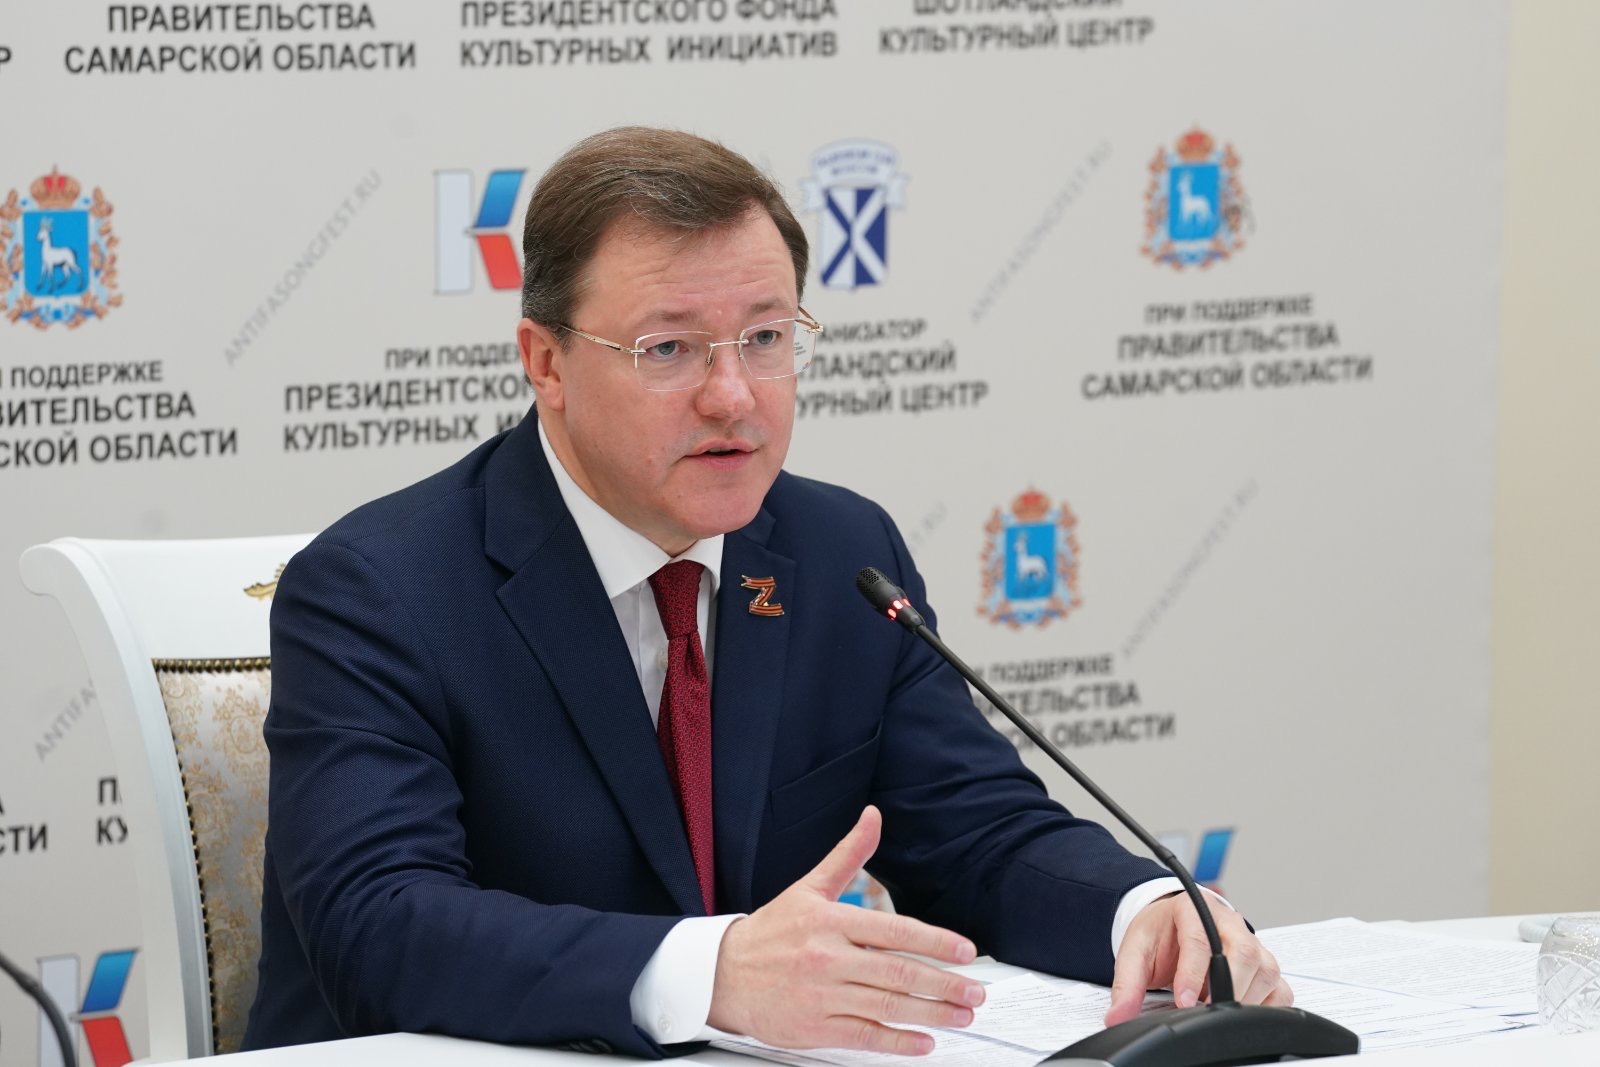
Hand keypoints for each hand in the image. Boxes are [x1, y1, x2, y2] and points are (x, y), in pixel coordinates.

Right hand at [707, 805, 986, 1054]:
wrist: (721, 974)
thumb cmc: (770, 933)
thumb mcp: (809, 887)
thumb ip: (848, 855)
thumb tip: (873, 816)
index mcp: (831, 921)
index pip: (894, 930)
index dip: (935, 942)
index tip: (965, 951)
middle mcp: (829, 958)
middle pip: (898, 972)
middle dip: (944, 984)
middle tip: (975, 991)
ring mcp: (823, 996)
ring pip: (888, 1006)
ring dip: (932, 1013)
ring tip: (962, 1014)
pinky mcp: (816, 1028)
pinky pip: (865, 1036)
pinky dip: (898, 1042)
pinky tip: (924, 1042)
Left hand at [1104, 891, 1292, 1025]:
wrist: (1172, 923)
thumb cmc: (1160, 934)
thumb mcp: (1135, 952)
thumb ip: (1126, 984)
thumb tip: (1117, 1016)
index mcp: (1192, 909)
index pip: (1200, 939)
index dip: (1193, 973)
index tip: (1184, 1001)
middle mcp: (1228, 923)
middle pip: (1243, 952)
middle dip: (1227, 986)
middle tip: (1205, 1011)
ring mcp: (1252, 942)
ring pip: (1265, 970)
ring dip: (1245, 998)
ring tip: (1216, 1010)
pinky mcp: (1265, 965)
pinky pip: (1280, 988)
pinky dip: (1266, 1006)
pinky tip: (1242, 1011)